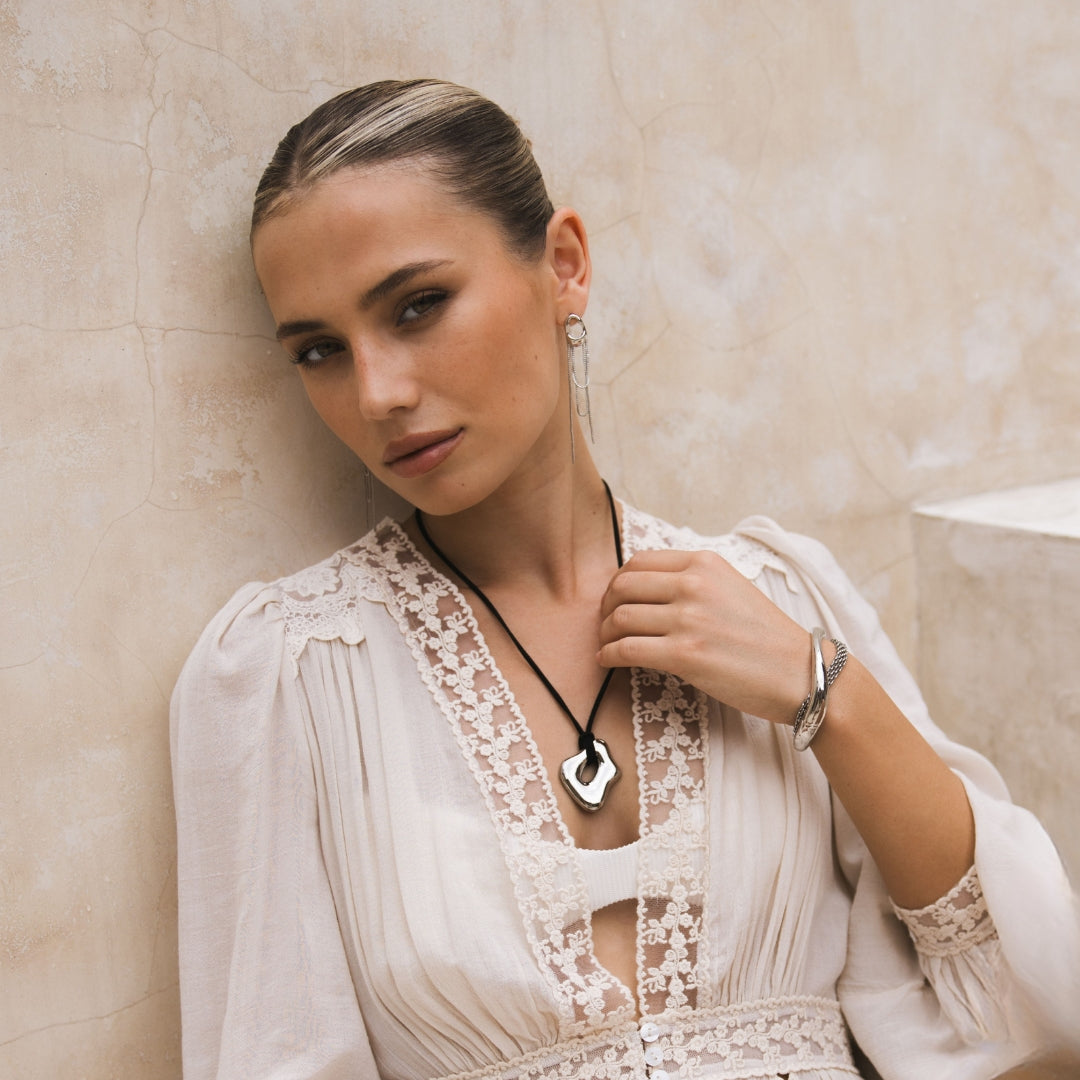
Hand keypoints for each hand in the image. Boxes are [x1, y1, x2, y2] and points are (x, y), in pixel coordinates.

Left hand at [596, 549, 811, 724]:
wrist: (801, 673)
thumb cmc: (766, 638)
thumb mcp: (731, 588)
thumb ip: (694, 582)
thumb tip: (649, 590)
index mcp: (704, 564)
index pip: (639, 562)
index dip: (618, 583)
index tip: (615, 600)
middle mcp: (693, 585)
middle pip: (622, 586)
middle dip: (605, 607)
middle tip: (605, 624)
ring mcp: (688, 618)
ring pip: (620, 618)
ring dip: (604, 634)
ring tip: (605, 645)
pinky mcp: (684, 654)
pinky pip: (626, 649)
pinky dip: (608, 655)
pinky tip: (607, 661)